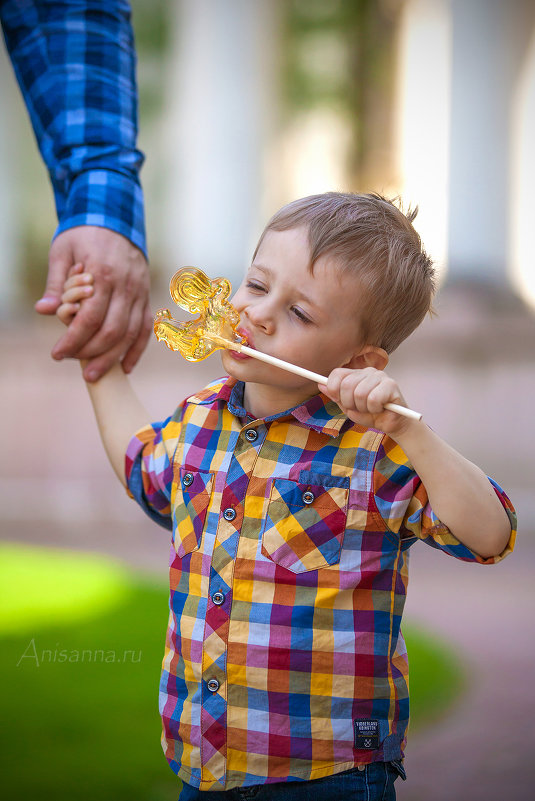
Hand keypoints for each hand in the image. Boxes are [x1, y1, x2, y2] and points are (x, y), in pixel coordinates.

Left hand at [35, 226, 150, 380]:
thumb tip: (43, 311)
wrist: (116, 217)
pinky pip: (145, 329)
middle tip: (75, 367)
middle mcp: (125, 286)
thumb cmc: (84, 234)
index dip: (73, 340)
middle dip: (92, 353)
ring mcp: (139, 292)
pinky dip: (136, 350)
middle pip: (112, 330)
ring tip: (95, 375)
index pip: (89, 317)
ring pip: (130, 334)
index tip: (57, 354)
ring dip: (113, 358)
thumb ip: (55, 284)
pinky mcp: (146, 297)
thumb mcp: (62, 251)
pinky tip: (125, 368)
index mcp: (102, 273)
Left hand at [319, 367, 414, 435]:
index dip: (333, 389)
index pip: (337, 374)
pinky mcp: (391, 385)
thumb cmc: (371, 415)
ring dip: (363, 408)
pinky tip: (380, 409)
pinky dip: (374, 409)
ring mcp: (380, 376)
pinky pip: (373, 399)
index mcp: (356, 374)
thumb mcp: (349, 407)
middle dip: (349, 403)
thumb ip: (336, 396)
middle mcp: (368, 372)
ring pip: (360, 393)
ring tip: (371, 409)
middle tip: (359, 408)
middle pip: (346, 385)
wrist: (392, 424)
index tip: (339, 400)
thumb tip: (320, 384)